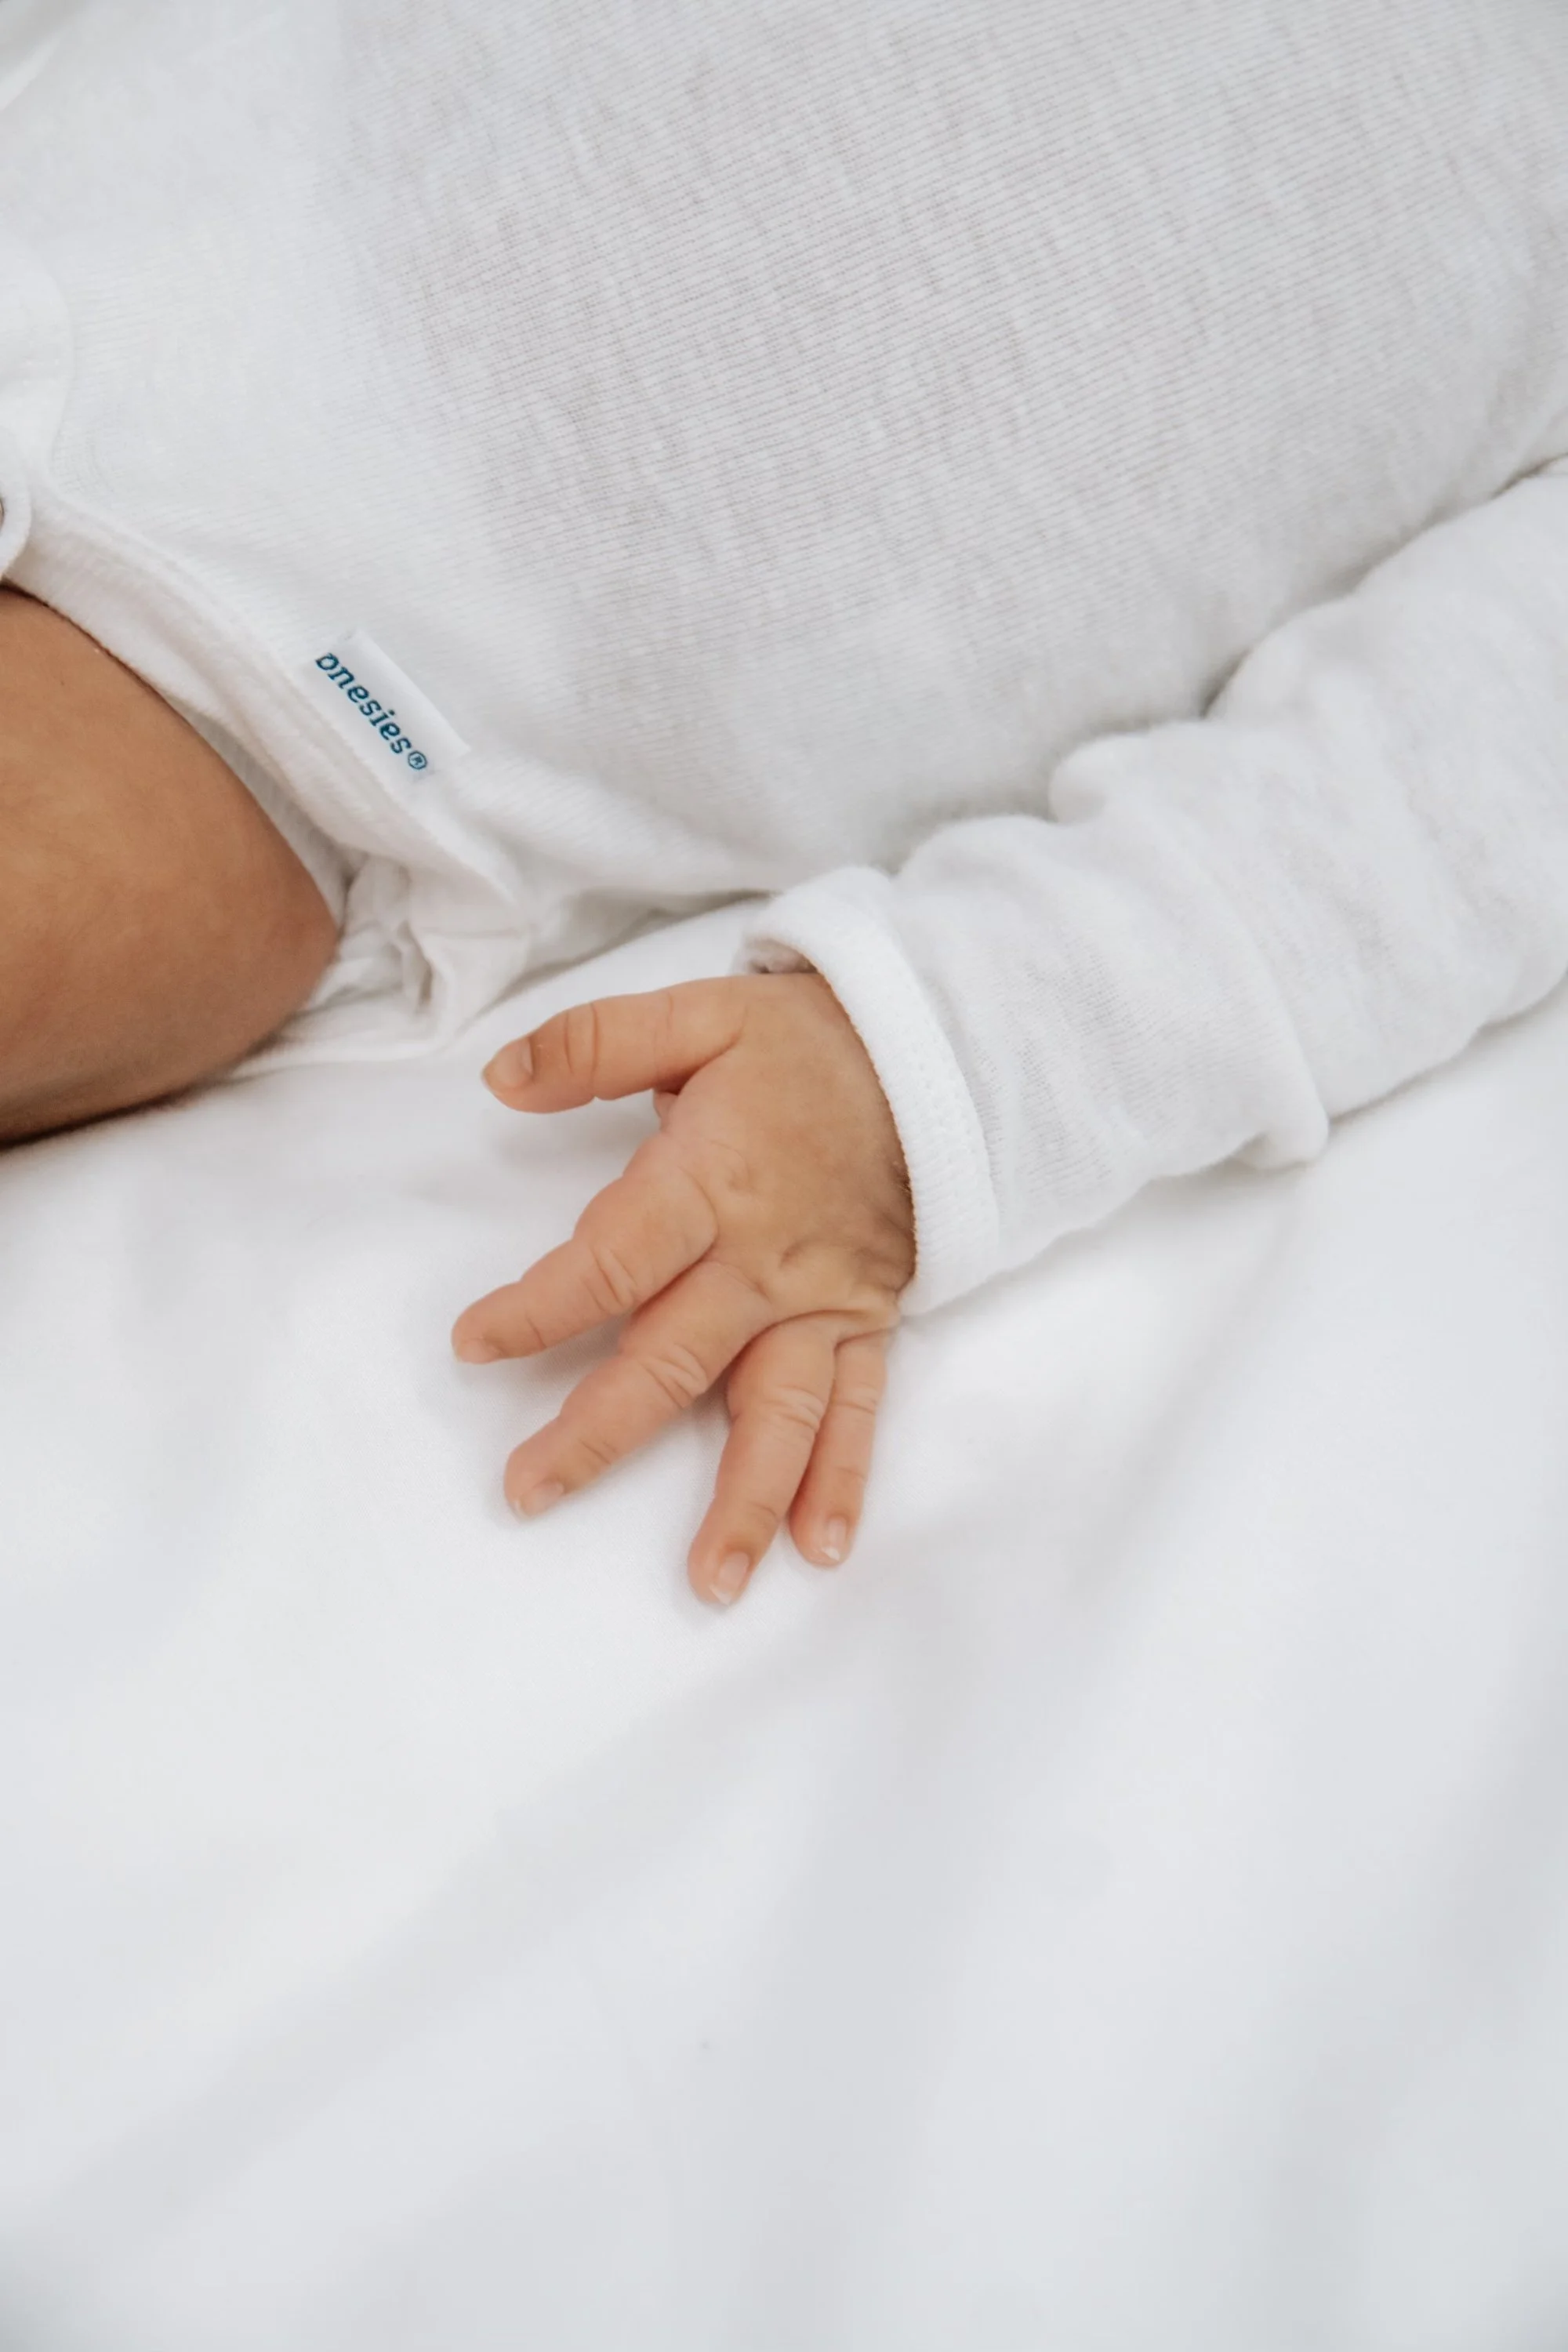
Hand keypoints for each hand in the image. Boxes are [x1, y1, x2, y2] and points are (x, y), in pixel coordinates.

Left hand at [451, 973, 913, 1604]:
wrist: (935, 1057)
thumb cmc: (804, 1043)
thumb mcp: (695, 1014)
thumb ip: (593, 1045)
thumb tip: (497, 1081)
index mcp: (709, 1187)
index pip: (607, 1266)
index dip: (535, 1310)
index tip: (474, 1343)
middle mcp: (762, 1265)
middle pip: (670, 1365)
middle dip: (597, 1435)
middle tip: (528, 1492)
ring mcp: (819, 1306)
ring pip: (773, 1416)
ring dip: (740, 1503)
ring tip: (706, 1582)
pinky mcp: (865, 1324)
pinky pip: (858, 1412)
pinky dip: (842, 1481)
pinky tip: (820, 1549)